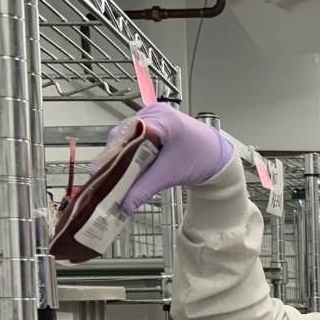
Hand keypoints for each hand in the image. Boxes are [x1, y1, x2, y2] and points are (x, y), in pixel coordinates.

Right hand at [99, 103, 234, 216]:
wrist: (217, 157)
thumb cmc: (201, 158)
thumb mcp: (169, 175)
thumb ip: (144, 190)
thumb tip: (122, 206)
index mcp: (162, 119)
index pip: (128, 132)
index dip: (113, 152)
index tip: (102, 170)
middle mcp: (155, 113)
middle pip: (124, 134)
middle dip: (115, 157)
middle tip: (105, 177)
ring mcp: (154, 117)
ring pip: (128, 137)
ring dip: (122, 156)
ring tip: (115, 175)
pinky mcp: (154, 126)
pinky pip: (135, 138)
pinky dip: (131, 153)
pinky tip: (128, 167)